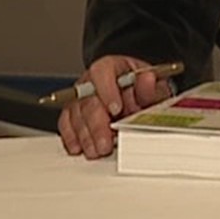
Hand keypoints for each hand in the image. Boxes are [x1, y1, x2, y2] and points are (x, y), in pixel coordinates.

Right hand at [56, 55, 173, 159]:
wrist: (136, 96)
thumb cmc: (142, 91)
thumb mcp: (153, 87)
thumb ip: (150, 87)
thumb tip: (147, 79)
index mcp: (112, 67)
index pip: (102, 72)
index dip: (107, 90)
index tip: (116, 109)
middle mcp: (91, 80)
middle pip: (87, 99)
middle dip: (96, 125)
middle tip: (105, 144)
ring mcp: (80, 96)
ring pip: (75, 113)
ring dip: (85, 135)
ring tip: (96, 151)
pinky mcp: (72, 111)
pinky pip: (66, 122)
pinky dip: (71, 137)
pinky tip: (79, 147)